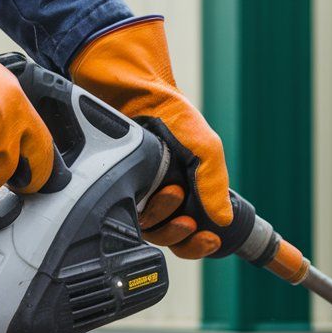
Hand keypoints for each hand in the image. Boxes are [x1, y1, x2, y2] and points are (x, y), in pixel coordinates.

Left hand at [69, 16, 231, 258]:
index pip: (190, 236)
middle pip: (167, 239)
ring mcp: (131, 196)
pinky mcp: (107, 188)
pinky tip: (143, 195)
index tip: (209, 238)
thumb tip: (224, 220)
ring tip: (171, 192)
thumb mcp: (204, 147)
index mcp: (184, 195)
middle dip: (180, 234)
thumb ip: (214, 182)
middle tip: (189, 221)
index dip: (199, 244)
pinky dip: (132, 210)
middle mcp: (156, 199)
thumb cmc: (170, 114)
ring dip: (162, 217)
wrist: (132, 88)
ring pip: (144, 230)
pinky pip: (117, 215)